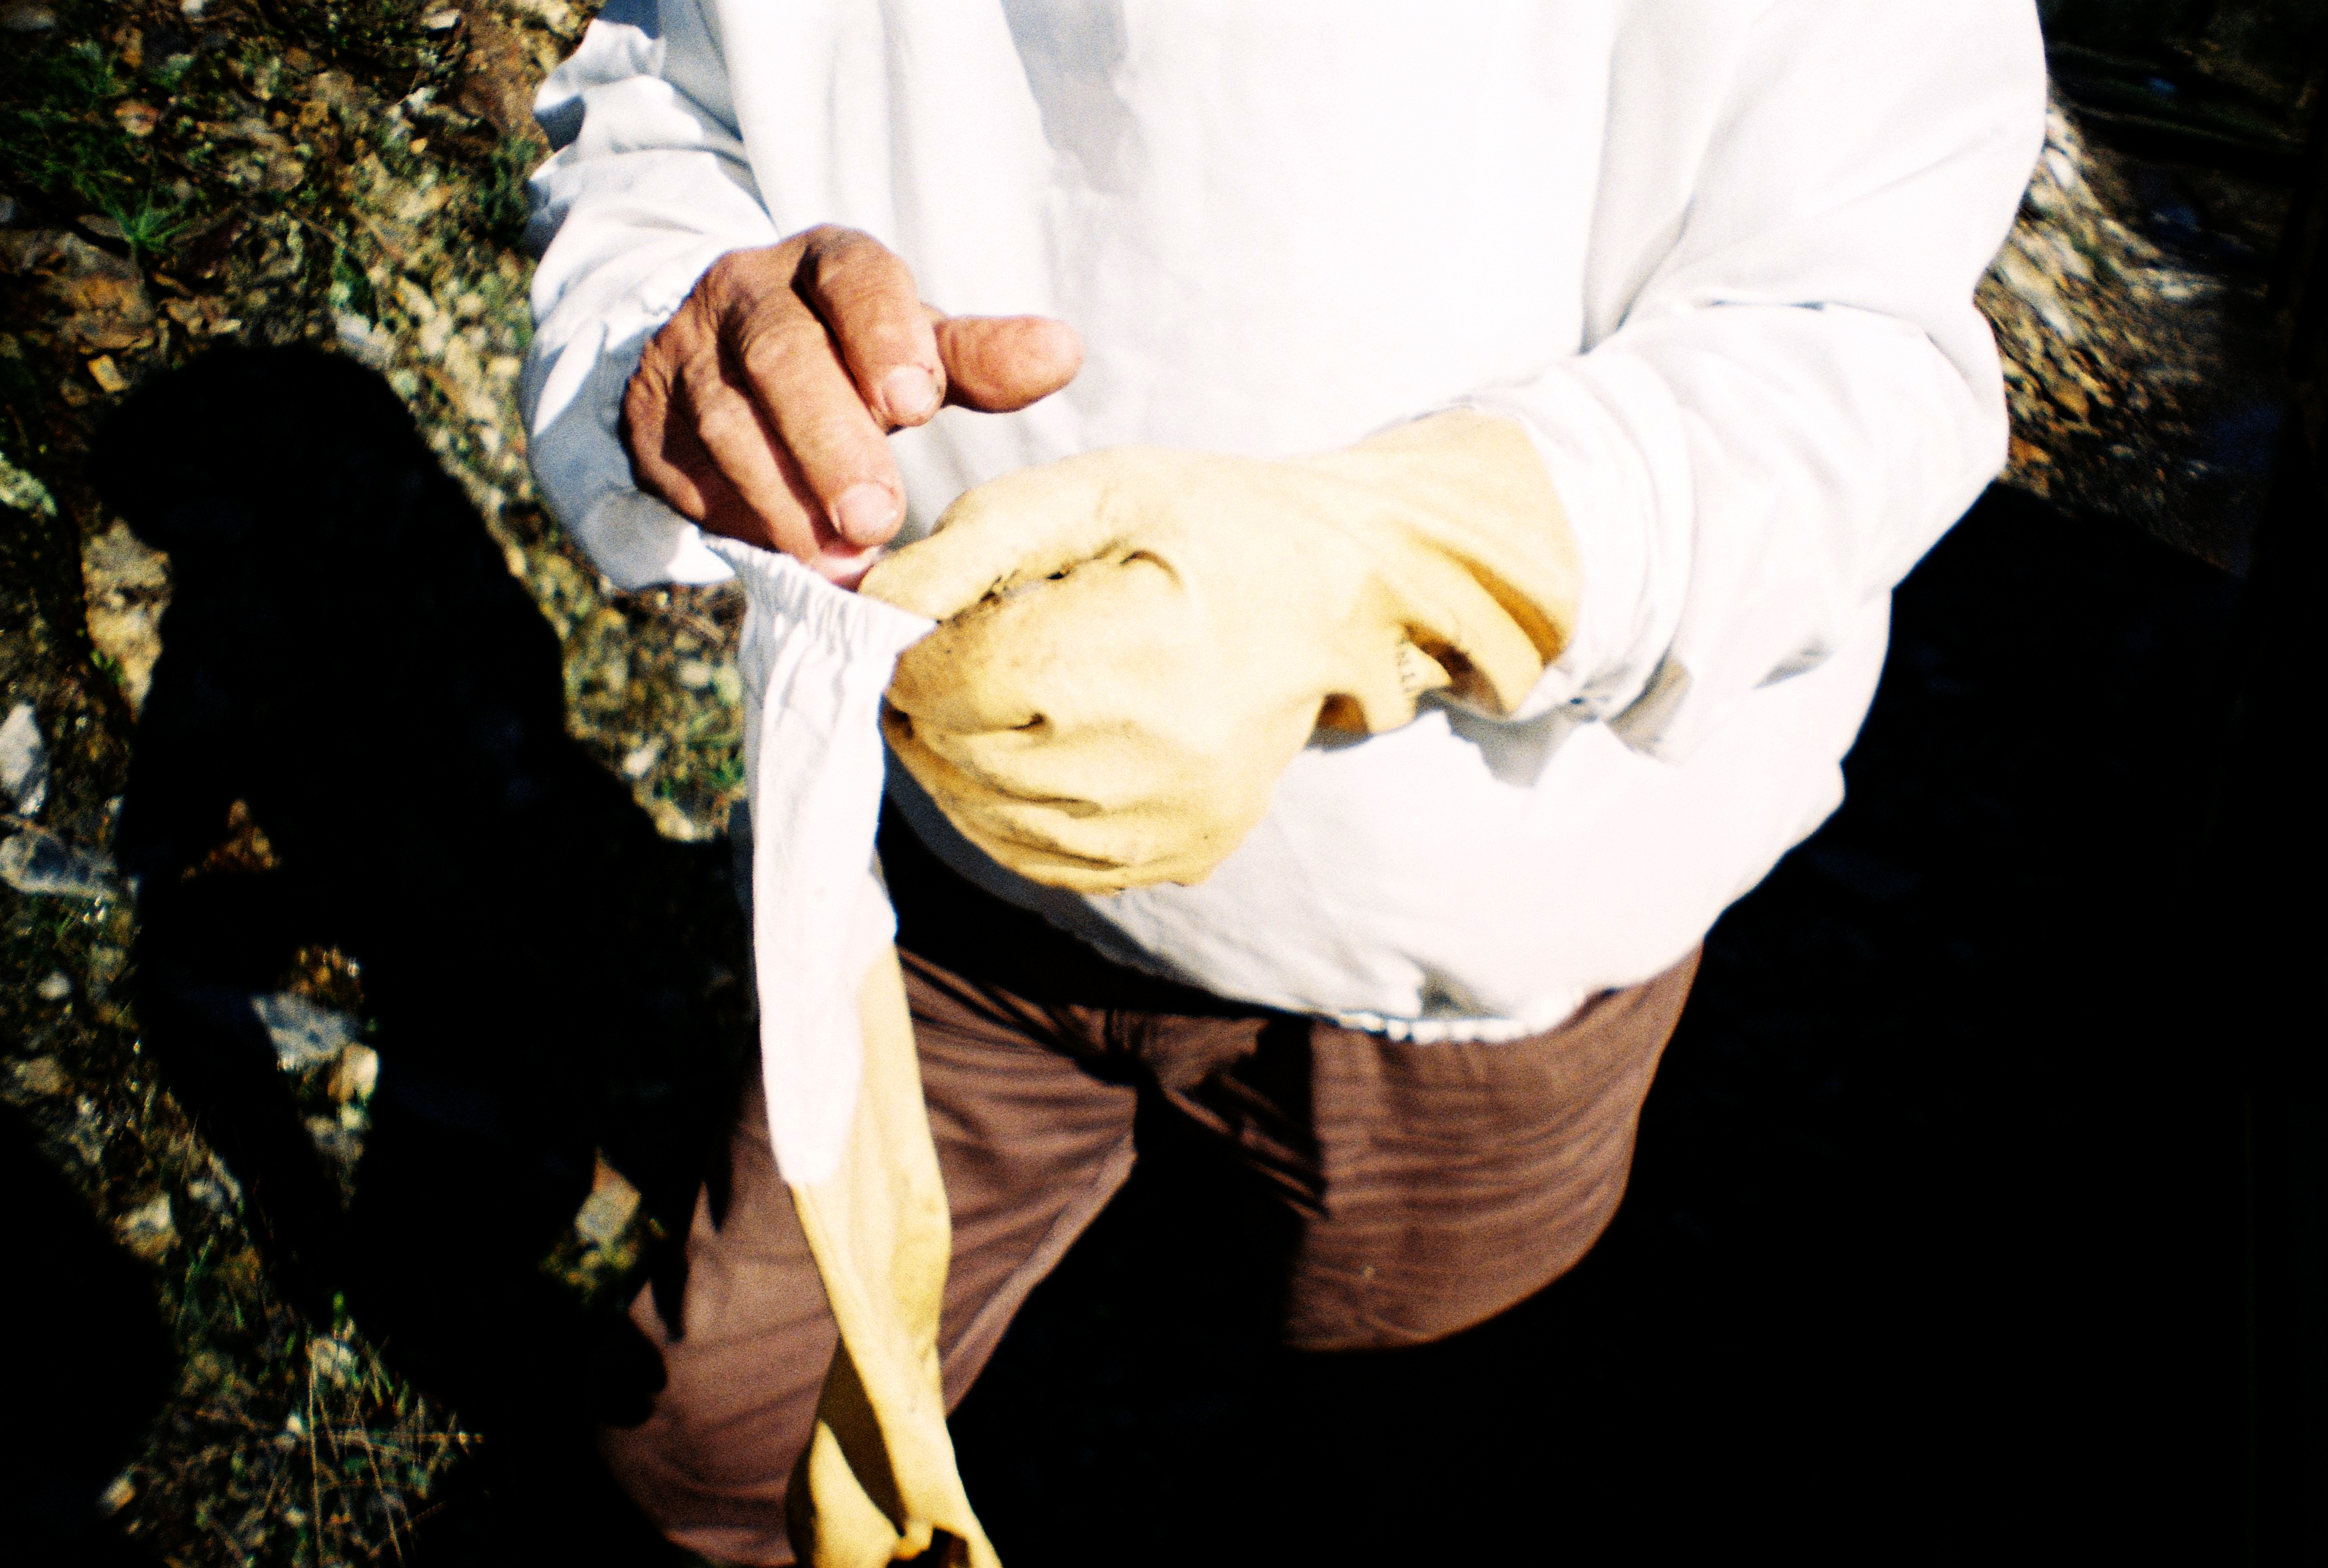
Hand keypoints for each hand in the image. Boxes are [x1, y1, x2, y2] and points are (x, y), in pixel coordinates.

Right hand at [621, 226, 1082, 585]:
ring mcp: (687, 351)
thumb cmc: (847, 360)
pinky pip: (686, 468)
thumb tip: (1065, 351)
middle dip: (833, 442)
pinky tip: (783, 554)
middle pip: (783, 356)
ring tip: (842, 560)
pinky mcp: (649, 416)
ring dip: (787, 500)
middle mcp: (747, 292)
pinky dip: (737, 516)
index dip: (883, 336)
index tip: (915, 403)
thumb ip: (980, 358)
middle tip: (877, 517)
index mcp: (827, 263)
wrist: (724, 369)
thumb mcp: (916, 353)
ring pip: (729, 421)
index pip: (854, 279)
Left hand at [860, 412, 1578, 891]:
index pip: (963, 681)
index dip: (913, 652)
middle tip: (944, 654)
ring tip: (985, 695)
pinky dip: (1001, 810)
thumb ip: (968, 546)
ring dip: (953, 760)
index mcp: (1139, 650)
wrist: (1337, 594)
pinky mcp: (1178, 857)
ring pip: (987, 818)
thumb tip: (870, 607)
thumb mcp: (1090, 492)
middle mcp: (1161, 759)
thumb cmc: (1204, 524)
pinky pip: (1038, 860)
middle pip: (965, 754)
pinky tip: (1023, 750)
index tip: (920, 620)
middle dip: (925, 704)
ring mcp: (1172, 823)